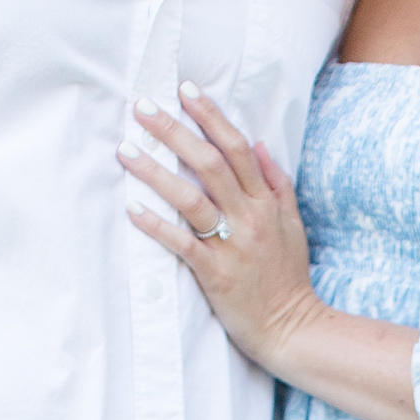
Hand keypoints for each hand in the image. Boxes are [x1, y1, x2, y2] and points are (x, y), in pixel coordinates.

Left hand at [121, 87, 321, 380]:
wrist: (293, 330)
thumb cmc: (288, 279)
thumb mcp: (293, 226)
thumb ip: (277, 183)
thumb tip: (258, 144)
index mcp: (266, 204)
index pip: (236, 148)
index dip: (210, 116)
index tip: (185, 89)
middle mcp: (249, 219)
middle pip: (208, 164)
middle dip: (173, 131)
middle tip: (142, 107)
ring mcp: (232, 247)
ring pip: (191, 199)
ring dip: (155, 173)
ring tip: (126, 151)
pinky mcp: (216, 275)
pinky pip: (182, 244)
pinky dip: (157, 226)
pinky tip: (133, 209)